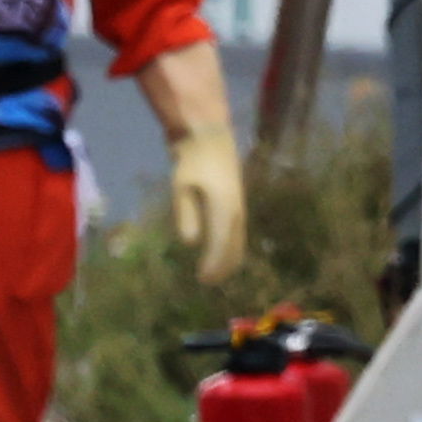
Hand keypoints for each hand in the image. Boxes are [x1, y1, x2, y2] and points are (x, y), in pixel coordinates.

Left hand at [172, 125, 249, 278]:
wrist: (210, 138)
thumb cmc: (192, 161)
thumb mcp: (182, 187)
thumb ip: (186, 215)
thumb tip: (191, 242)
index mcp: (225, 210)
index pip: (221, 246)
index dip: (213, 265)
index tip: (203, 280)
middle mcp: (236, 213)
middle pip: (234, 248)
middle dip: (222, 267)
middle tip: (208, 283)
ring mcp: (238, 208)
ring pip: (238, 241)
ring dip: (228, 259)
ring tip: (215, 273)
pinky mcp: (235, 204)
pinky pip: (236, 233)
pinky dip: (230, 246)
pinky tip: (222, 252)